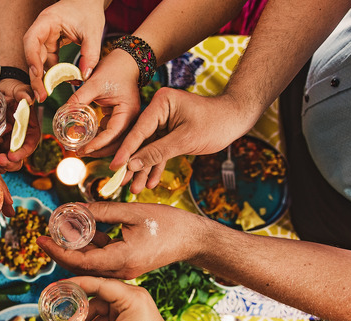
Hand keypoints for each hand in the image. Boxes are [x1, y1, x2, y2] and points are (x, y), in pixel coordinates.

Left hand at [0, 78, 40, 171]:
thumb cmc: (11, 88)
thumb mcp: (18, 89)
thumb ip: (24, 93)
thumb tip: (29, 99)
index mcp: (29, 129)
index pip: (29, 145)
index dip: (22, 153)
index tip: (12, 156)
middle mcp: (18, 138)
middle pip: (16, 158)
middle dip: (7, 162)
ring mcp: (6, 142)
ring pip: (2, 158)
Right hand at [23, 0, 105, 101]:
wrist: (89, 2)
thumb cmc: (88, 10)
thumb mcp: (93, 31)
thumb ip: (90, 53)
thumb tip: (85, 75)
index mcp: (47, 21)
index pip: (32, 40)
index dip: (32, 57)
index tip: (37, 74)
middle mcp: (42, 30)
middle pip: (33, 54)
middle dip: (35, 76)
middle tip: (40, 95)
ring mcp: (46, 38)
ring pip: (39, 60)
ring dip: (42, 78)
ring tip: (45, 95)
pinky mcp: (52, 45)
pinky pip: (49, 61)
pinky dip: (52, 73)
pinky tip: (56, 84)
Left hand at [37, 202, 200, 278]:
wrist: (193, 239)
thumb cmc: (169, 224)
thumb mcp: (133, 212)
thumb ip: (103, 211)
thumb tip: (75, 209)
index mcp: (121, 259)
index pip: (79, 262)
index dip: (57, 251)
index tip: (41, 238)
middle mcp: (120, 270)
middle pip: (80, 266)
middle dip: (59, 251)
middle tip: (43, 235)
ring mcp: (123, 270)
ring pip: (89, 264)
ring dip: (73, 249)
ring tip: (58, 229)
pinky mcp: (126, 265)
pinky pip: (101, 259)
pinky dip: (89, 247)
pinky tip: (80, 230)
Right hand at [63, 277, 179, 320]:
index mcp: (131, 296)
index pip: (99, 283)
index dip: (77, 284)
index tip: (58, 286)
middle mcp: (131, 295)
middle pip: (97, 295)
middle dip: (79, 309)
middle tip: (60, 315)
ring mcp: (130, 304)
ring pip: (99, 308)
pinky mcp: (128, 314)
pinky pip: (106, 316)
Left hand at [68, 49, 140, 161]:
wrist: (127, 59)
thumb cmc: (115, 68)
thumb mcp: (95, 83)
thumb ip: (80, 98)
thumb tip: (64, 112)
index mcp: (128, 112)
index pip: (113, 134)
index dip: (97, 144)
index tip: (82, 149)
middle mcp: (131, 119)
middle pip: (116, 143)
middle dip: (98, 151)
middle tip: (79, 152)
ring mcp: (126, 119)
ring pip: (113, 140)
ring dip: (98, 146)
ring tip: (80, 148)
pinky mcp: (120, 117)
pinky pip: (110, 132)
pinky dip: (99, 137)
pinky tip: (86, 137)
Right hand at [114, 88, 250, 192]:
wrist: (236, 119)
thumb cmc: (215, 123)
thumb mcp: (184, 140)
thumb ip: (157, 153)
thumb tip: (132, 164)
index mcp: (161, 103)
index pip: (139, 131)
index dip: (126, 151)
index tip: (114, 168)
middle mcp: (159, 110)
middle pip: (140, 141)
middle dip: (133, 164)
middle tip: (122, 183)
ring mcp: (164, 121)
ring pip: (148, 149)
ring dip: (143, 169)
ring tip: (135, 188)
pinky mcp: (170, 131)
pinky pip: (159, 150)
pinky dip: (156, 166)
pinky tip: (150, 182)